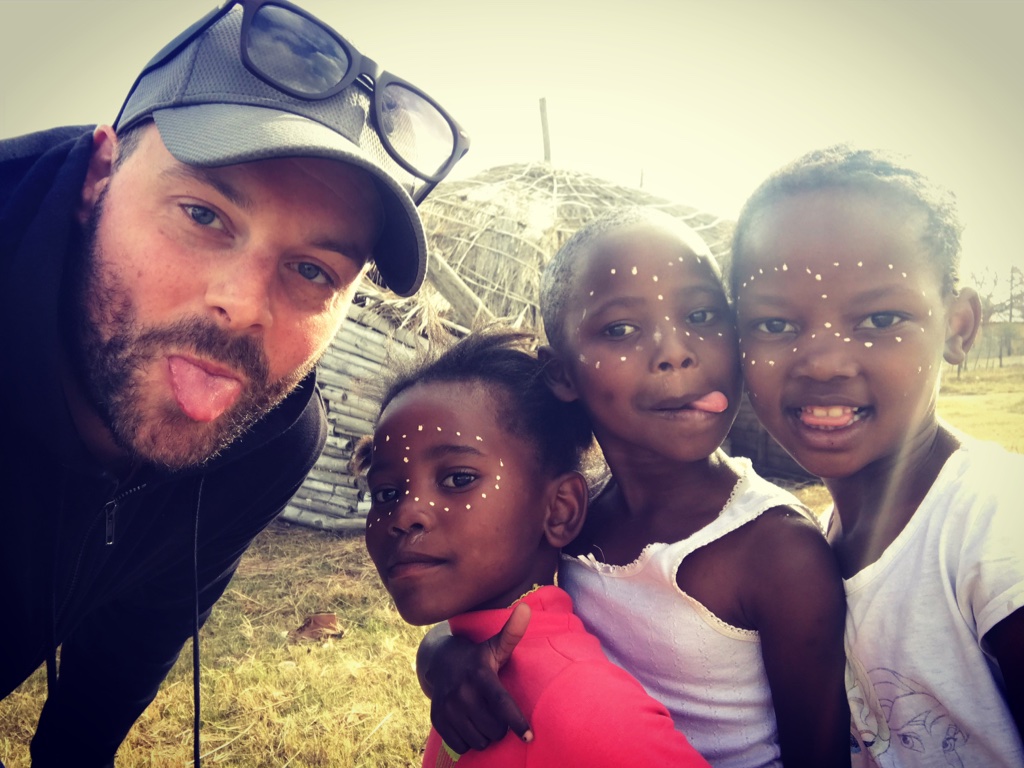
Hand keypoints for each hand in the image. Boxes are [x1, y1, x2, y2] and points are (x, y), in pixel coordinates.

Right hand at [426, 602, 532, 753]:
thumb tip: (526, 609)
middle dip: (501, 727)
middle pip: (494, 729)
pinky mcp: (437, 720)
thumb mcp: (495, 645)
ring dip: (486, 735)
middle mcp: (461, 692)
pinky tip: (469, 724)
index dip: (516, 722)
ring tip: (484, 718)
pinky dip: (469, 741)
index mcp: (480, 674)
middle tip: (499, 714)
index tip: (529, 736)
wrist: (441, 662)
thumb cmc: (479, 657)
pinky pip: (462, 746)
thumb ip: (513, 632)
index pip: (501, 703)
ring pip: (479, 741)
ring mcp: (447, 707)